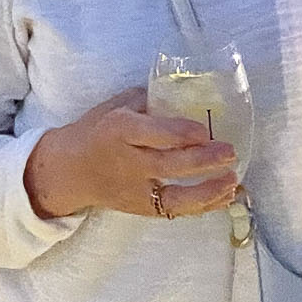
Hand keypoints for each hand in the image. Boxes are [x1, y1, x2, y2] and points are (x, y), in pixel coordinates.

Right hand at [23, 88, 238, 222]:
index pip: (152, 134)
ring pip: (173, 197)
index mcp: (120, 131)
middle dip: (201, 160)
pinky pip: (174, 211)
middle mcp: (128, 163)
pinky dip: (201, 206)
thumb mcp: (116, 105)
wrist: (68, 170)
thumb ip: (148, 99)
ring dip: (206, 191)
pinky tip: (224, 197)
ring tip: (232, 180)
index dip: (180, 133)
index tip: (204, 130)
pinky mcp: (141, 209)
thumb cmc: (96, 129)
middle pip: (168, 165)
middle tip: (229, 152)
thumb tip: (184, 91)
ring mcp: (135, 191)